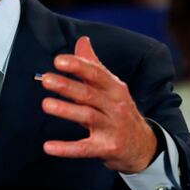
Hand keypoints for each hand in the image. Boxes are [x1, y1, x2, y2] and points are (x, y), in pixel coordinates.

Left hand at [40, 36, 156, 173]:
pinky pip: (84, 149)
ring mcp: (112, 128)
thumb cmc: (118, 111)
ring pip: (87, 117)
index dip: (78, 66)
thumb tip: (82, 40)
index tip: (58, 61)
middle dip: (67, 86)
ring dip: (66, 110)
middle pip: (89, 94)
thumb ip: (93, 65)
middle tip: (46, 79)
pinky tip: (48, 147)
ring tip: (46, 104)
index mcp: (115, 88)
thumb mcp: (111, 87)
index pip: (96, 73)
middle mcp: (115, 106)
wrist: (143, 146)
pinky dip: (66, 148)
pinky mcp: (107, 149)